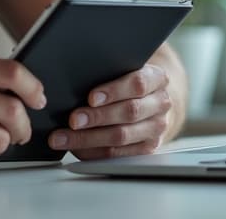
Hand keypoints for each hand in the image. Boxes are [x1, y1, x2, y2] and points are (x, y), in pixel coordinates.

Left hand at [48, 63, 172, 159]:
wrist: (150, 100)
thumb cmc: (127, 82)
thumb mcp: (124, 70)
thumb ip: (108, 72)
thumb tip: (73, 80)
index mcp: (157, 78)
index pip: (138, 83)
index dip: (114, 91)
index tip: (91, 98)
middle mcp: (161, 104)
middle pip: (129, 112)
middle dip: (97, 117)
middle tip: (72, 119)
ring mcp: (156, 128)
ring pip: (121, 136)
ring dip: (88, 138)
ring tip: (64, 137)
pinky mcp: (147, 149)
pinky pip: (117, 154)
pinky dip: (93, 151)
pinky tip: (75, 148)